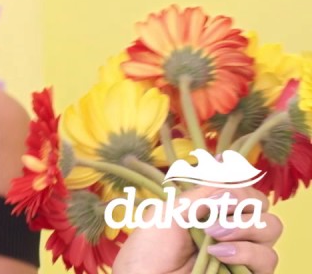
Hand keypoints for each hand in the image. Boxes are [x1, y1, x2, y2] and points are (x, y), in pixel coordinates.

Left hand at [113, 186, 281, 273]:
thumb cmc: (149, 247)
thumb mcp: (172, 210)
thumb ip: (204, 192)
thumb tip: (226, 162)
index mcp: (211, 210)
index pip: (242, 188)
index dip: (236, 183)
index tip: (217, 185)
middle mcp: (230, 228)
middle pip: (261, 205)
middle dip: (241, 201)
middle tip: (212, 210)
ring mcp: (242, 252)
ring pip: (271, 228)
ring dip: (242, 226)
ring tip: (211, 235)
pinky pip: (268, 258)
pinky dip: (246, 251)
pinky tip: (219, 252)